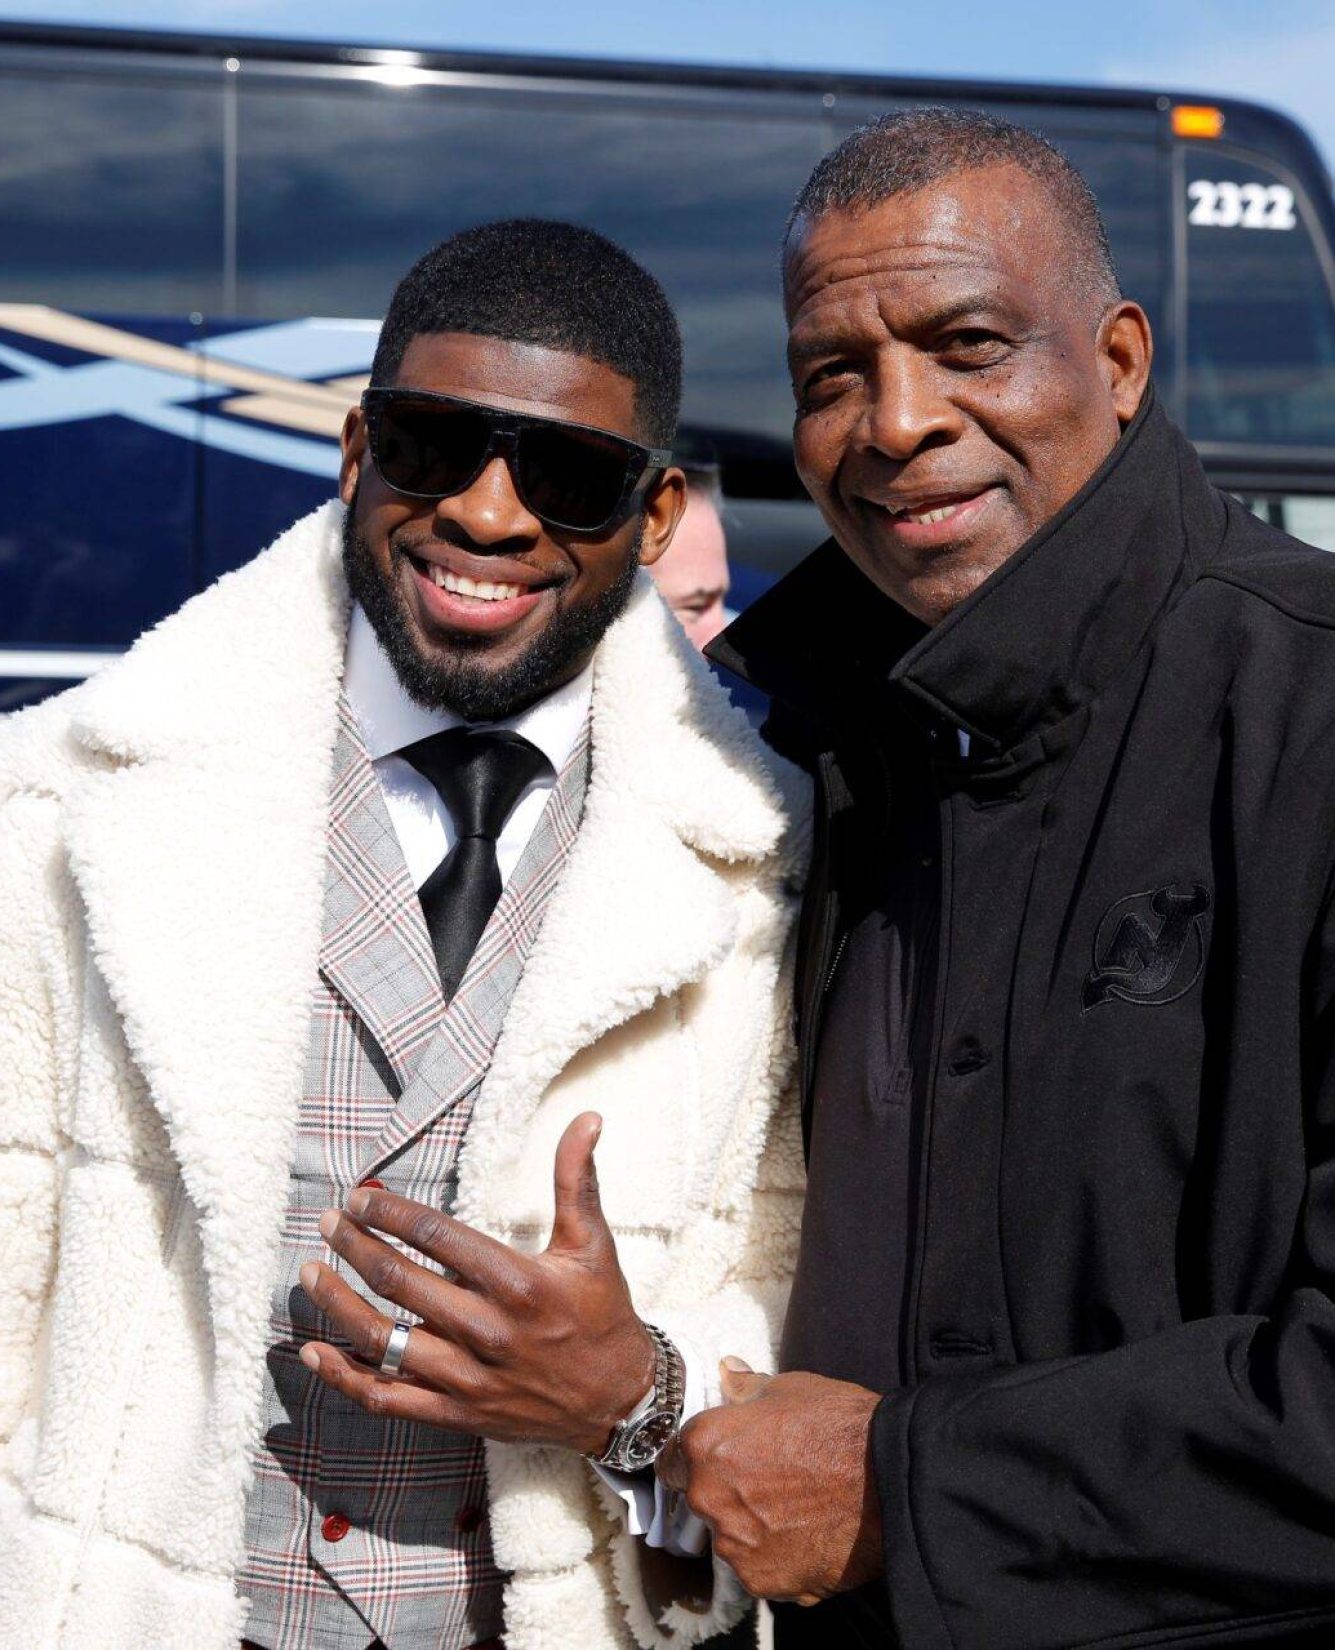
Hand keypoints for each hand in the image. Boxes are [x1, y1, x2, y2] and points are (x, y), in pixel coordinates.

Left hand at [296, 1111, 654, 1453]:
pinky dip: (342, 1377)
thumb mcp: (593, 1244)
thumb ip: (576, 1180)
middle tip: (327, 1223)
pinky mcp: (456, 1413)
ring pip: (381, 1340)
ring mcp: (467, 1378)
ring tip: (311, 1273)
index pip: (437, 1237)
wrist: (619, 1400)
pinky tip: (312, 1352)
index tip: (360, 1197)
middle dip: (354, 1247)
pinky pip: (385, 1398)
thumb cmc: (602, 1314)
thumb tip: (586, 1119)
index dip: (390, 1214)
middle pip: (399, 1282)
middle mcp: (488, 1331)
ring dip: (338, 1303)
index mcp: (519, 1283)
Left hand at [656, 1360, 882, 1604]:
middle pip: (705, 1498)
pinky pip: (760, 1568)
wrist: (891, 1479)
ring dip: (753, 1528)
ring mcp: (734, 1545)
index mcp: (705, 1445)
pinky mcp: (763, 1580)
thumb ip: (746, 1388)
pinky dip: (777, 1558)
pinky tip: (808, 1536)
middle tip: (773, 1481)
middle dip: (730, 1491)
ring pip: (732, 1537)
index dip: (703, 1455)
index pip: (676, 1456)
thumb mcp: (789, 1388)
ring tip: (797, 1511)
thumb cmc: (840, 1426)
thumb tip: (727, 1372)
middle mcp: (709, 1497)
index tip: (728, 1457)